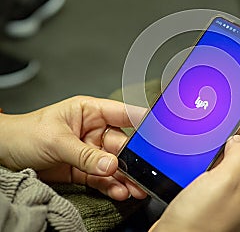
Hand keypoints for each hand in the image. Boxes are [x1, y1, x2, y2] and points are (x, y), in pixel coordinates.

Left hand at [0, 96, 146, 200]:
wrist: (4, 155)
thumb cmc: (25, 134)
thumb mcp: (56, 140)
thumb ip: (85, 154)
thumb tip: (110, 165)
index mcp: (90, 111)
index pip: (123, 113)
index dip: (143, 120)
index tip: (160, 132)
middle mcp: (94, 130)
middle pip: (123, 144)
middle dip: (134, 159)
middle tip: (145, 172)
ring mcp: (91, 151)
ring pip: (115, 164)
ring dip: (126, 177)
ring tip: (137, 188)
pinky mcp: (84, 170)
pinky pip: (103, 179)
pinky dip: (112, 186)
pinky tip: (120, 192)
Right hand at [152, 119, 239, 231]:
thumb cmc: (200, 226)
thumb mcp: (227, 182)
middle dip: (234, 136)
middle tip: (225, 119)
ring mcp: (223, 198)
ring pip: (223, 164)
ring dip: (216, 148)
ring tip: (210, 134)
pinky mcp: (204, 200)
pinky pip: (208, 174)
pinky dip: (202, 161)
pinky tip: (194, 156)